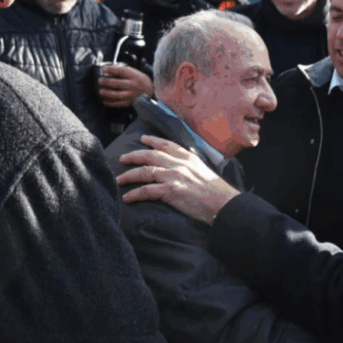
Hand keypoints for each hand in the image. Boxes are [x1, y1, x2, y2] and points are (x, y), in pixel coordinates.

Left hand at [98, 64, 152, 107]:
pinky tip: (105, 101)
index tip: (104, 69)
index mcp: (134, 76)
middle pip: (118, 83)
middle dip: (107, 82)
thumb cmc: (139, 80)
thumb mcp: (133, 72)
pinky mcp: (130, 102)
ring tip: (101, 91)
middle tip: (100, 81)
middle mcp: (133, 85)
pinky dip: (111, 103)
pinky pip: (119, 104)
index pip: (121, 71)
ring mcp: (131, 94)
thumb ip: (122, 71)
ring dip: (108, 93)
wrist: (149, 90)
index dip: (111, 70)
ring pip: (118, 95)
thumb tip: (108, 72)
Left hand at [117, 135, 240, 223]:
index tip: (143, 139)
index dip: (153, 141)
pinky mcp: (170, 190)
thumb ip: (190, 167)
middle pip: (150, 155)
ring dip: (129, 176)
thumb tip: (182, 170)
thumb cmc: (216, 191)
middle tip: (122, 159)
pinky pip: (146, 190)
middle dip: (133, 156)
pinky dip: (134, 194)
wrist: (223, 203)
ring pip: (144, 171)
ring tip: (119, 180)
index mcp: (188, 157)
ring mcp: (173, 176)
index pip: (167, 144)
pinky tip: (127, 198)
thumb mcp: (204, 171)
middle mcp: (179, 163)